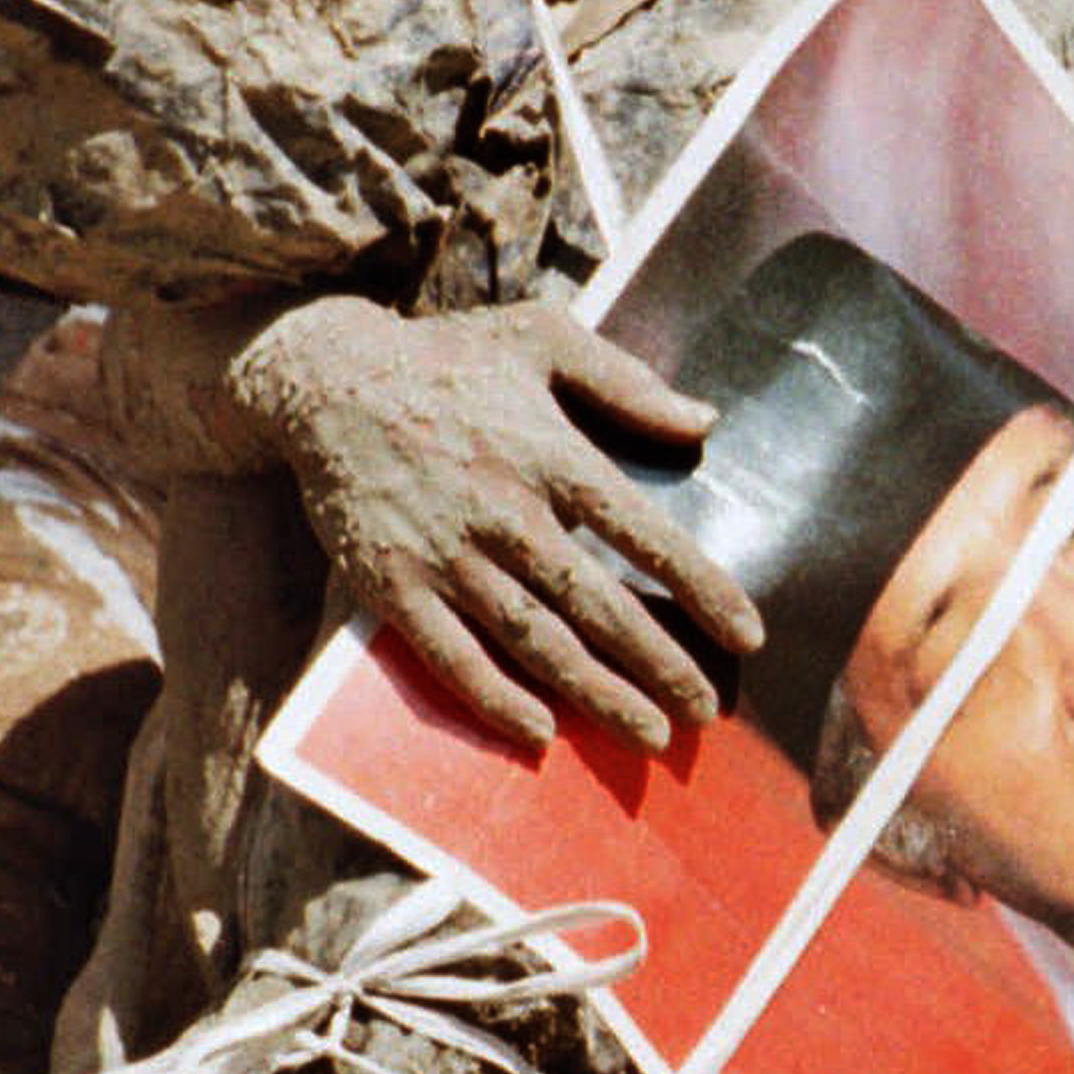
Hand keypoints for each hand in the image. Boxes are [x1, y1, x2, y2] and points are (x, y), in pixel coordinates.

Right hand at [229, 295, 760, 750]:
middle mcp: (505, 513)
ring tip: (648, 734)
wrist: (325, 381)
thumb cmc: (446, 358)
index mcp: (552, 454)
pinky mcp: (392, 586)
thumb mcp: (541, 338)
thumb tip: (704, 418)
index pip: (645, 533)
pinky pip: (451, 657)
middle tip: (706, 711)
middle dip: (659, 664)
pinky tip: (541, 734)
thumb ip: (626, 382)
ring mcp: (447, 556)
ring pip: (534, 642)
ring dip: (596, 694)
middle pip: (597, 605)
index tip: (748, 635)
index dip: (701, 588)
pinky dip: (495, 701)